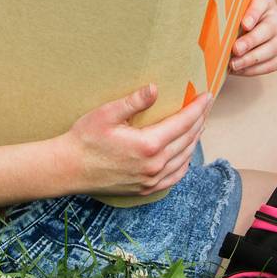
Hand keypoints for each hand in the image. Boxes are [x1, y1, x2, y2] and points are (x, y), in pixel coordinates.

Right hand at [60, 85, 209, 196]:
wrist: (69, 169)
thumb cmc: (85, 139)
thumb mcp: (106, 114)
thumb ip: (133, 101)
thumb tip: (155, 88)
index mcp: (148, 145)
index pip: (183, 123)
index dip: (198, 108)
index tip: (207, 96)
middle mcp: (155, 165)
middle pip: (188, 139)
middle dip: (199, 120)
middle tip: (205, 106)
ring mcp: (151, 180)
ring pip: (184, 158)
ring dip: (194, 140)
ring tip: (199, 125)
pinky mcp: (145, 189)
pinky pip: (174, 177)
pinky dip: (185, 163)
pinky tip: (186, 155)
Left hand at [230, 0, 276, 76]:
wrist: (251, 30)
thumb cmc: (237, 20)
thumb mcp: (233, 14)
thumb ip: (228, 18)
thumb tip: (215, 32)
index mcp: (265, 2)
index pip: (261, 3)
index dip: (253, 14)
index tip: (244, 24)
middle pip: (269, 28)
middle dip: (251, 41)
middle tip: (235, 50)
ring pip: (273, 48)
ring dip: (252, 59)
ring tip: (234, 64)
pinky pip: (274, 63)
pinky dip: (256, 69)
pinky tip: (241, 70)